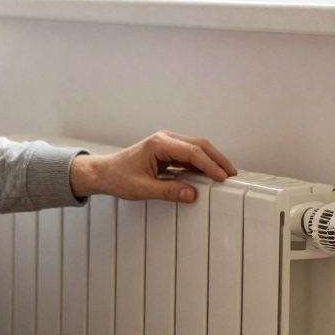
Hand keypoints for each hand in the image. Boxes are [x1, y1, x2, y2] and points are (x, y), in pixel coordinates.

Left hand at [70, 130, 236, 202]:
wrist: (103, 173)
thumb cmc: (117, 177)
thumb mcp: (142, 189)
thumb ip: (168, 192)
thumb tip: (192, 195)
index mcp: (159, 143)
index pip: (192, 152)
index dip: (210, 165)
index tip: (222, 177)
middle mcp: (165, 139)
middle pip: (199, 145)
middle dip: (217, 159)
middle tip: (232, 174)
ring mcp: (166, 144)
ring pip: (196, 149)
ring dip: (211, 160)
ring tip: (225, 175)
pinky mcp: (166, 152)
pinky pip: (188, 156)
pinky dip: (201, 164)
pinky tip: (209, 175)